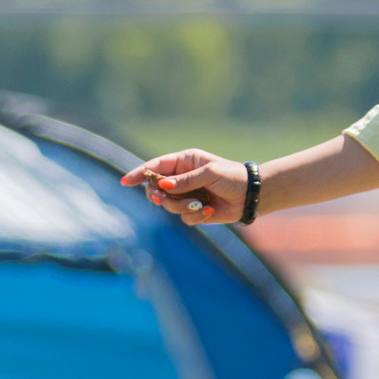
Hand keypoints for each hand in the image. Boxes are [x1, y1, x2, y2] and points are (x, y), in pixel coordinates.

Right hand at [122, 149, 246, 225]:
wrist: (251, 196)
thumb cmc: (233, 177)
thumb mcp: (210, 174)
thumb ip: (185, 180)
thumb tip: (162, 185)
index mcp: (185, 162)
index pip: (156, 166)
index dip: (140, 173)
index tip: (126, 182)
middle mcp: (182, 178)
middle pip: (156, 188)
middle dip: (158, 195)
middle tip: (163, 199)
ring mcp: (187, 195)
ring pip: (169, 205)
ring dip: (182, 207)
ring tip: (201, 204)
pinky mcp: (194, 210)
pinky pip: (184, 217)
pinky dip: (195, 215)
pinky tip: (210, 210)